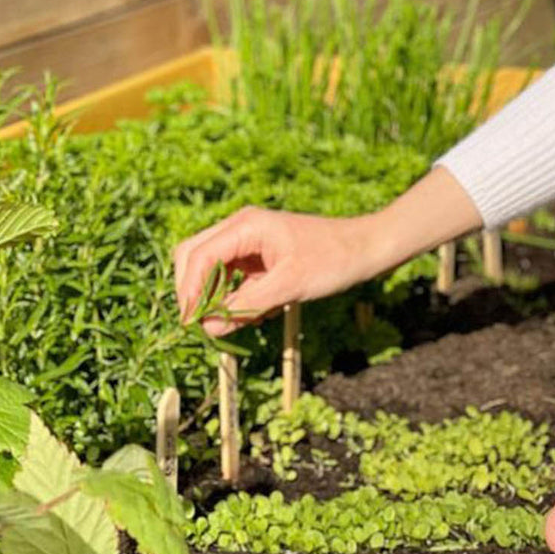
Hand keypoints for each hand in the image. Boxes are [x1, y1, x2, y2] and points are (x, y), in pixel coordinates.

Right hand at [173, 206, 377, 336]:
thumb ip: (246, 306)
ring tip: (232, 320)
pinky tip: (254, 313)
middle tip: (202, 325)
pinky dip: (232, 296)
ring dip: (213, 295)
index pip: (198, 256)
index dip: (189, 291)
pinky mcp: (256, 255)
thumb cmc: (332, 260)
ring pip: (209, 267)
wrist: (365, 248)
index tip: (191, 324)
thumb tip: (208, 327)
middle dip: (193, 291)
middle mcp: (240, 228)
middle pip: (193, 256)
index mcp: (246, 226)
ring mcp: (247, 240)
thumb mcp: (290, 286)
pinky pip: (229, 275)